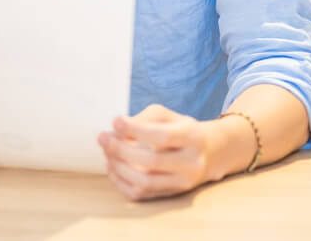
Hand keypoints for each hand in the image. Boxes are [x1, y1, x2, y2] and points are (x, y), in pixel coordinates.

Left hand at [98, 103, 214, 200]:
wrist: (207, 153)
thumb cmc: (179, 129)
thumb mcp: (167, 115)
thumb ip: (144, 118)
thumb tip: (118, 130)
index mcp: (192, 138)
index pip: (163, 137)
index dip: (136, 130)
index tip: (115, 121)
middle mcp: (191, 164)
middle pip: (151, 161)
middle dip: (120, 149)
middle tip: (102, 137)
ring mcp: (182, 183)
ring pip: (144, 182)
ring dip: (118, 167)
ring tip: (107, 152)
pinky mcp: (171, 194)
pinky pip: (141, 194)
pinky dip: (120, 182)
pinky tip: (113, 167)